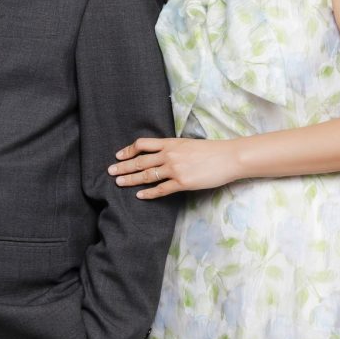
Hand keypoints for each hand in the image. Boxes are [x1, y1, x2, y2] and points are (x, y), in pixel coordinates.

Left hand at [109, 137, 240, 198]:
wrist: (229, 158)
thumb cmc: (211, 151)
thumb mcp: (187, 144)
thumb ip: (172, 148)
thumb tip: (160, 154)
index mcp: (170, 143)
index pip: (143, 144)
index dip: (128, 150)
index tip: (119, 155)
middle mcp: (169, 155)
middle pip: (140, 161)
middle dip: (123, 167)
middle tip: (110, 171)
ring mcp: (175, 169)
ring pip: (147, 175)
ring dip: (131, 179)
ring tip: (119, 183)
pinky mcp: (183, 183)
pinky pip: (161, 189)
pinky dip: (149, 193)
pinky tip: (140, 195)